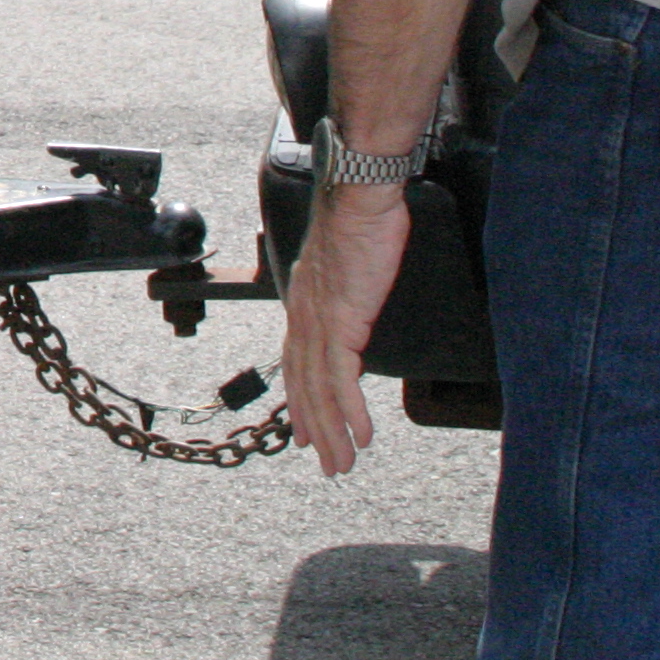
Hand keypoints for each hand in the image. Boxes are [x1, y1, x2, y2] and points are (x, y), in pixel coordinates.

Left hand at [282, 182, 409, 476]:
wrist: (361, 197)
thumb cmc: (360, 224)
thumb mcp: (348, 268)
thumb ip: (345, 295)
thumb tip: (353, 313)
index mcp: (304, 303)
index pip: (296, 364)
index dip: (301, 402)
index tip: (306, 433)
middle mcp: (304, 315)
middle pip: (304, 385)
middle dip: (316, 429)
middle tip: (329, 463)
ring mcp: (319, 319)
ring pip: (320, 389)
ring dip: (334, 430)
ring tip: (344, 461)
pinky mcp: (340, 319)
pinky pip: (341, 376)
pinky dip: (350, 409)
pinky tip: (362, 434)